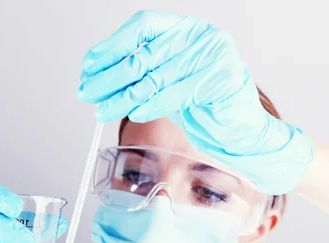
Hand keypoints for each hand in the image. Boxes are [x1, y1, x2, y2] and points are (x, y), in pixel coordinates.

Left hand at [77, 10, 313, 194]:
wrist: (241, 130)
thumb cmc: (204, 105)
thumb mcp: (167, 82)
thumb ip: (141, 73)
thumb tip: (97, 75)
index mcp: (186, 29)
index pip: (143, 26)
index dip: (112, 46)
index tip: (89, 65)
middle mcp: (201, 36)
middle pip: (145, 53)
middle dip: (110, 76)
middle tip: (87, 91)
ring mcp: (215, 55)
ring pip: (156, 76)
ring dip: (123, 96)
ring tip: (102, 109)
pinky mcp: (222, 80)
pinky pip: (176, 94)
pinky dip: (150, 105)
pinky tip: (134, 113)